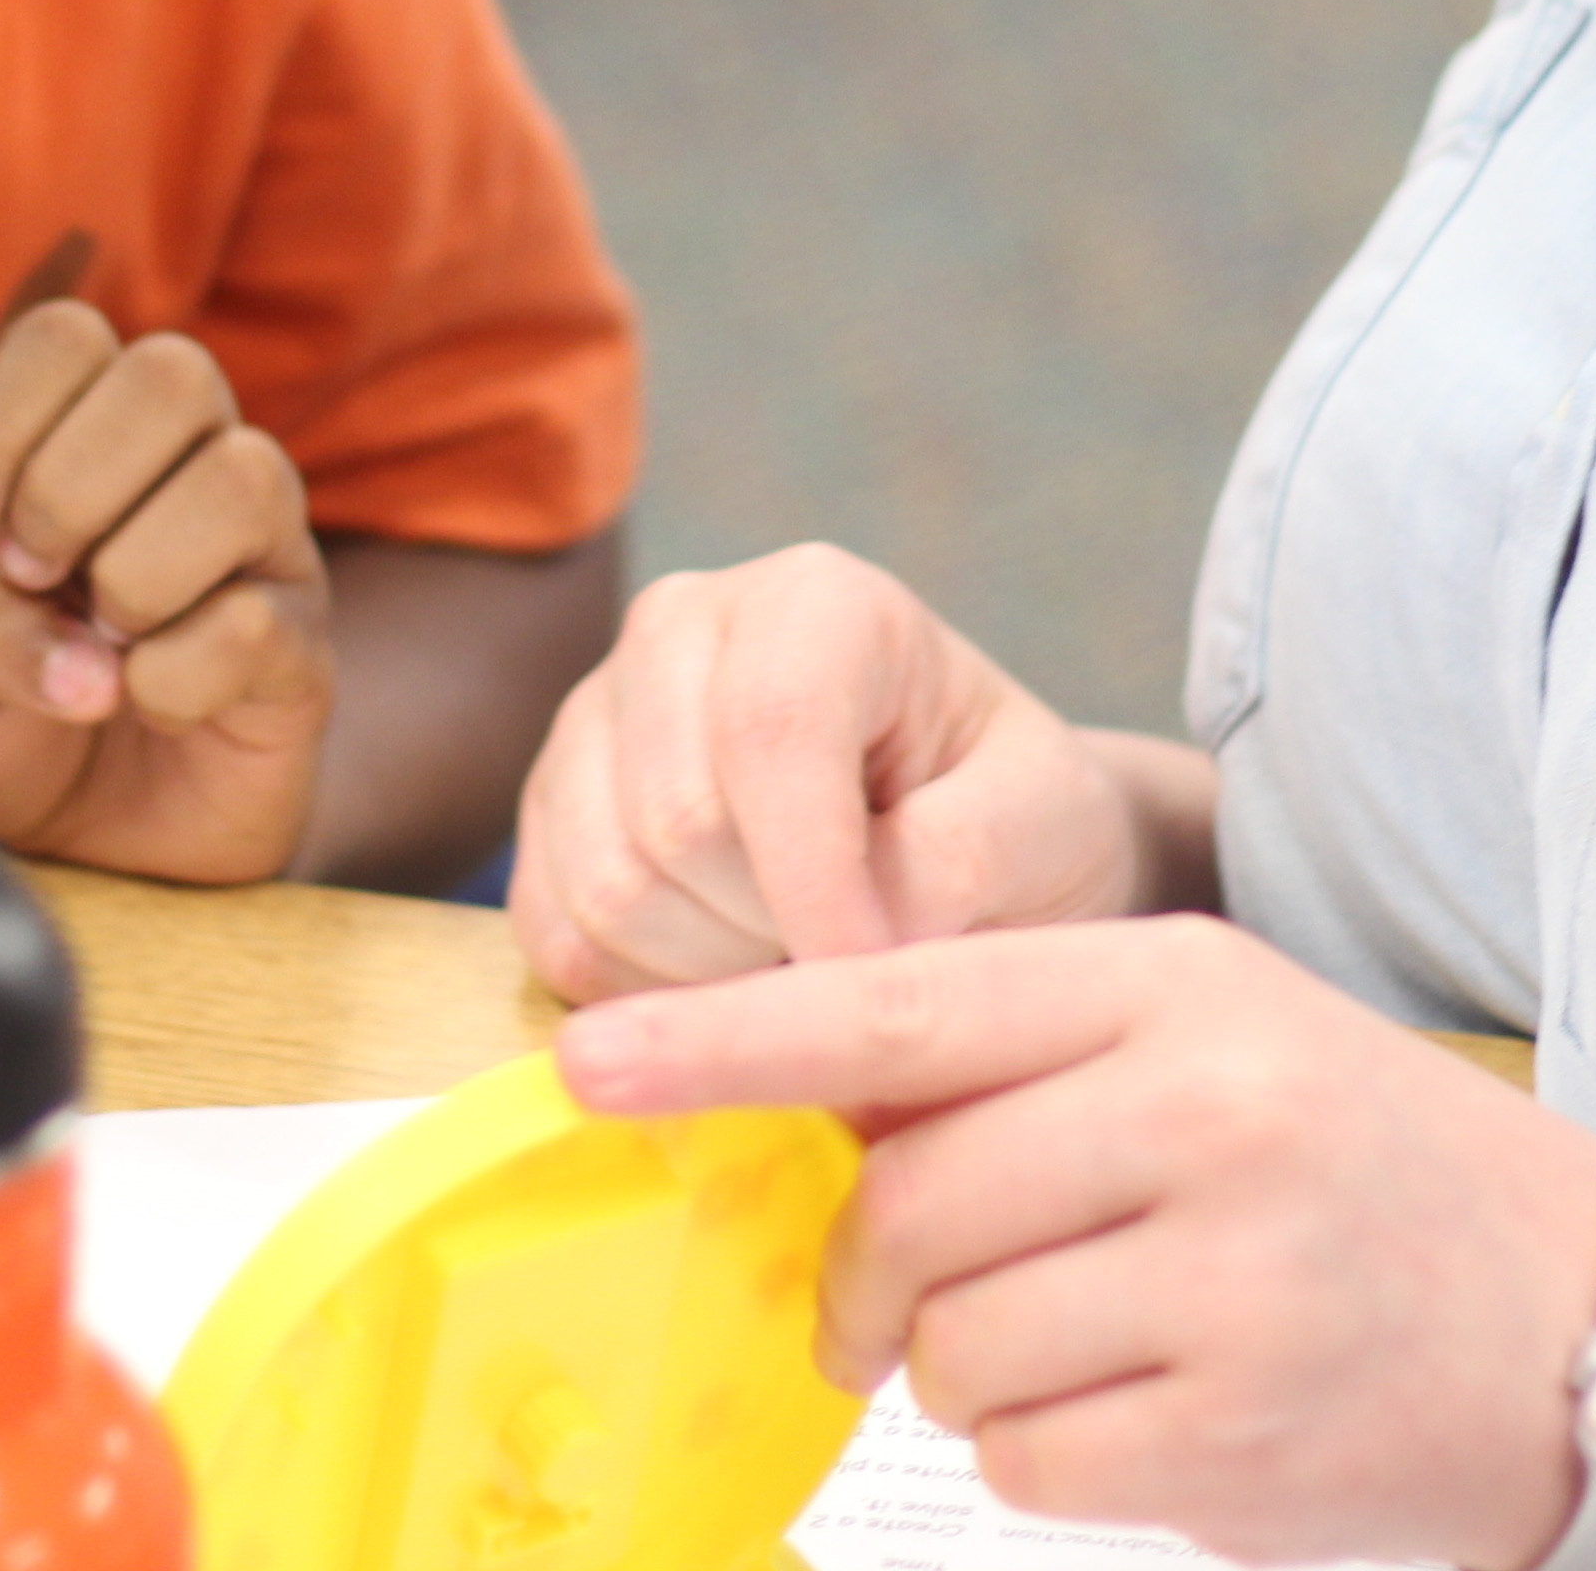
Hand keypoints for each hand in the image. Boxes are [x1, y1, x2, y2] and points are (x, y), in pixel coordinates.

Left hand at [0, 303, 331, 882]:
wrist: (97, 852)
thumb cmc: (17, 729)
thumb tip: (59, 641)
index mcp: (91, 438)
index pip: (67, 337)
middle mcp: (192, 468)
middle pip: (173, 372)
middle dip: (67, 487)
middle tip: (31, 576)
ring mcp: (264, 554)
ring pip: (242, 476)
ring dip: (135, 575)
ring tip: (100, 643)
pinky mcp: (304, 654)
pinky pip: (258, 623)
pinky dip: (173, 677)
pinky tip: (149, 704)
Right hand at [509, 545, 1154, 998]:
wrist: (960, 831)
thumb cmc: (1009, 814)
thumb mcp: (1046, 822)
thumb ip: (967, 856)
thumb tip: (859, 931)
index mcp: (815, 600)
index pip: (771, 731)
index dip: (816, 883)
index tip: (880, 976)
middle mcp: (679, 628)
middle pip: (675, 825)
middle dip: (774, 935)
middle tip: (854, 954)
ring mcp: (595, 717)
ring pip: (607, 889)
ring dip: (712, 976)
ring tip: (797, 953)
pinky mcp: (549, 814)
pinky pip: (556, 938)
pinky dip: (646, 995)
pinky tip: (729, 972)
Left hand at [562, 919, 1595, 1567]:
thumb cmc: (1365, 1169)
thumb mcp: (1220, 1038)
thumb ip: (1029, 1053)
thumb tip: (813, 1108)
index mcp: (1177, 991)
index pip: (901, 1003)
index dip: (728, 1039)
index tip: (586, 1057)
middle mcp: (1200, 1117)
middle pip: (905, 1201)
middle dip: (872, 1272)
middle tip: (904, 1298)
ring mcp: (1226, 1283)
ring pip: (952, 1346)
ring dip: (968, 1371)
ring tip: (1097, 1343)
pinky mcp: (1238, 1437)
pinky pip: (1025, 1461)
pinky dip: (1046, 1456)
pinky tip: (1151, 1416)